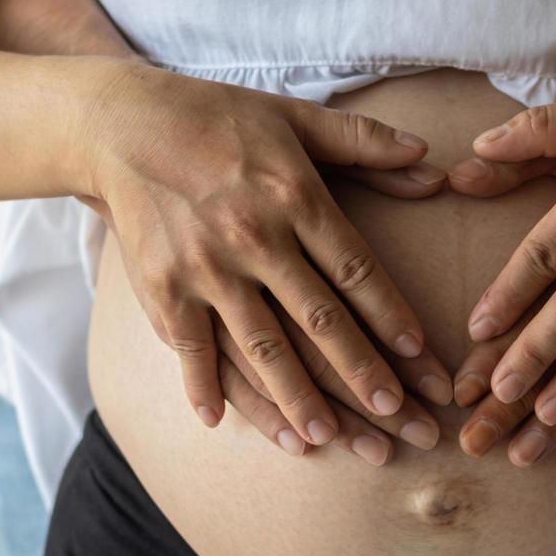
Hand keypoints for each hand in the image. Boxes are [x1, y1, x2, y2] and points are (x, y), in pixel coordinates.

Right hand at [82, 62, 452, 448]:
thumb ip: (364, 141)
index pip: (357, 269)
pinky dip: (203, 387)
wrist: (124, 123)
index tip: (421, 358)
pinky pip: (191, 349)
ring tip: (325, 439)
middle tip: (400, 420)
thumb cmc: (217, 118)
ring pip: (262, 347)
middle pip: (320, 321)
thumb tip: (432, 160)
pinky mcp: (163, 287)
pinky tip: (219, 422)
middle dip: (362, 376)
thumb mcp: (295, 116)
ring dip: (296, 399)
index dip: (392, 317)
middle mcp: (255, 237)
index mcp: (295, 196)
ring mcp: (207, 268)